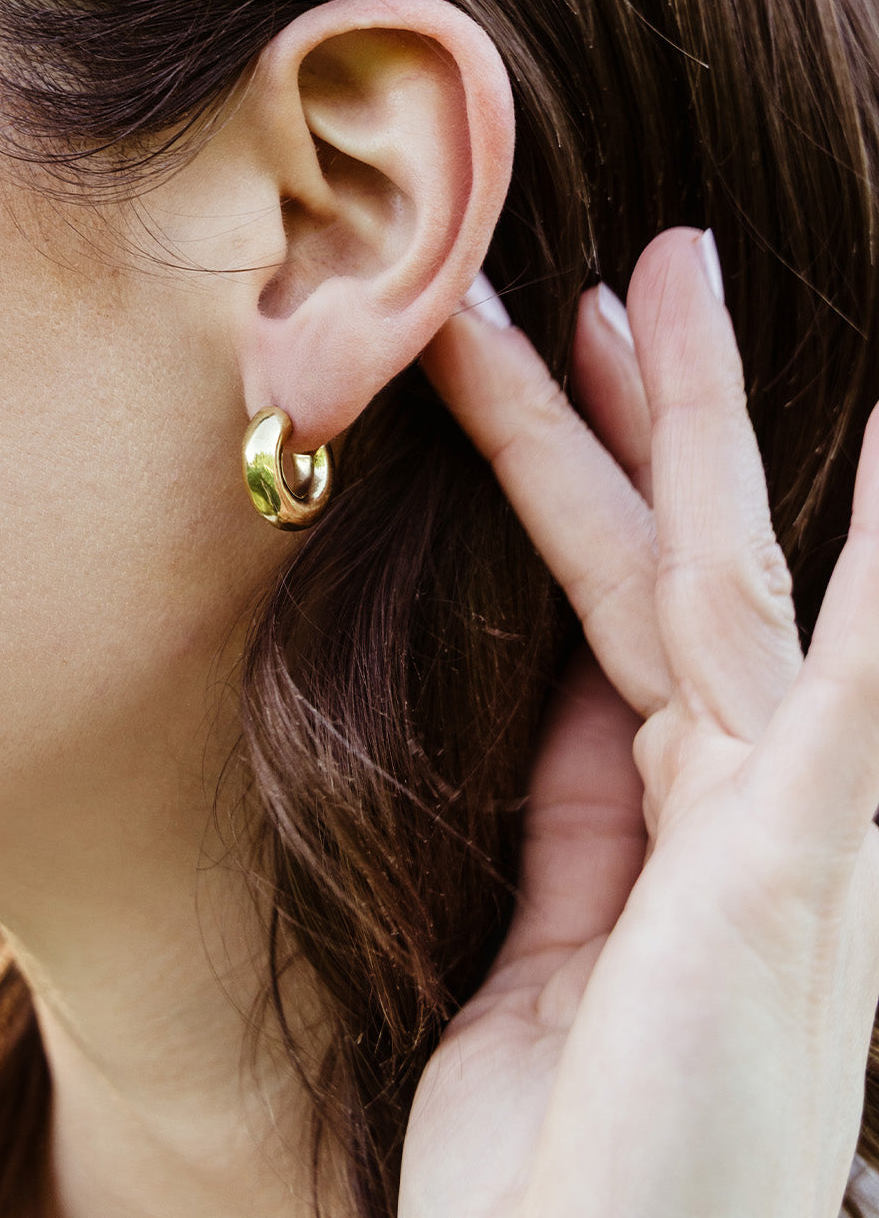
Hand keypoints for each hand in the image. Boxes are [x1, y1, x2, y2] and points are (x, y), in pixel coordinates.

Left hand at [400, 227, 878, 1217]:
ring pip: (718, 575)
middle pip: (675, 561)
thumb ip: (580, 823)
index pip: (625, 611)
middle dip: (646, 408)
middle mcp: (752, 807)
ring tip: (659, 274)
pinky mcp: (798, 860)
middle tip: (624, 272)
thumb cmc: (563, 1176)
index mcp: (685, 827)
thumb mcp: (550, 958)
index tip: (554, 373)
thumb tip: (574, 703)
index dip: (582, 481)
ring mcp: (788, 827)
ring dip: (688, 417)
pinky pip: (851, 669)